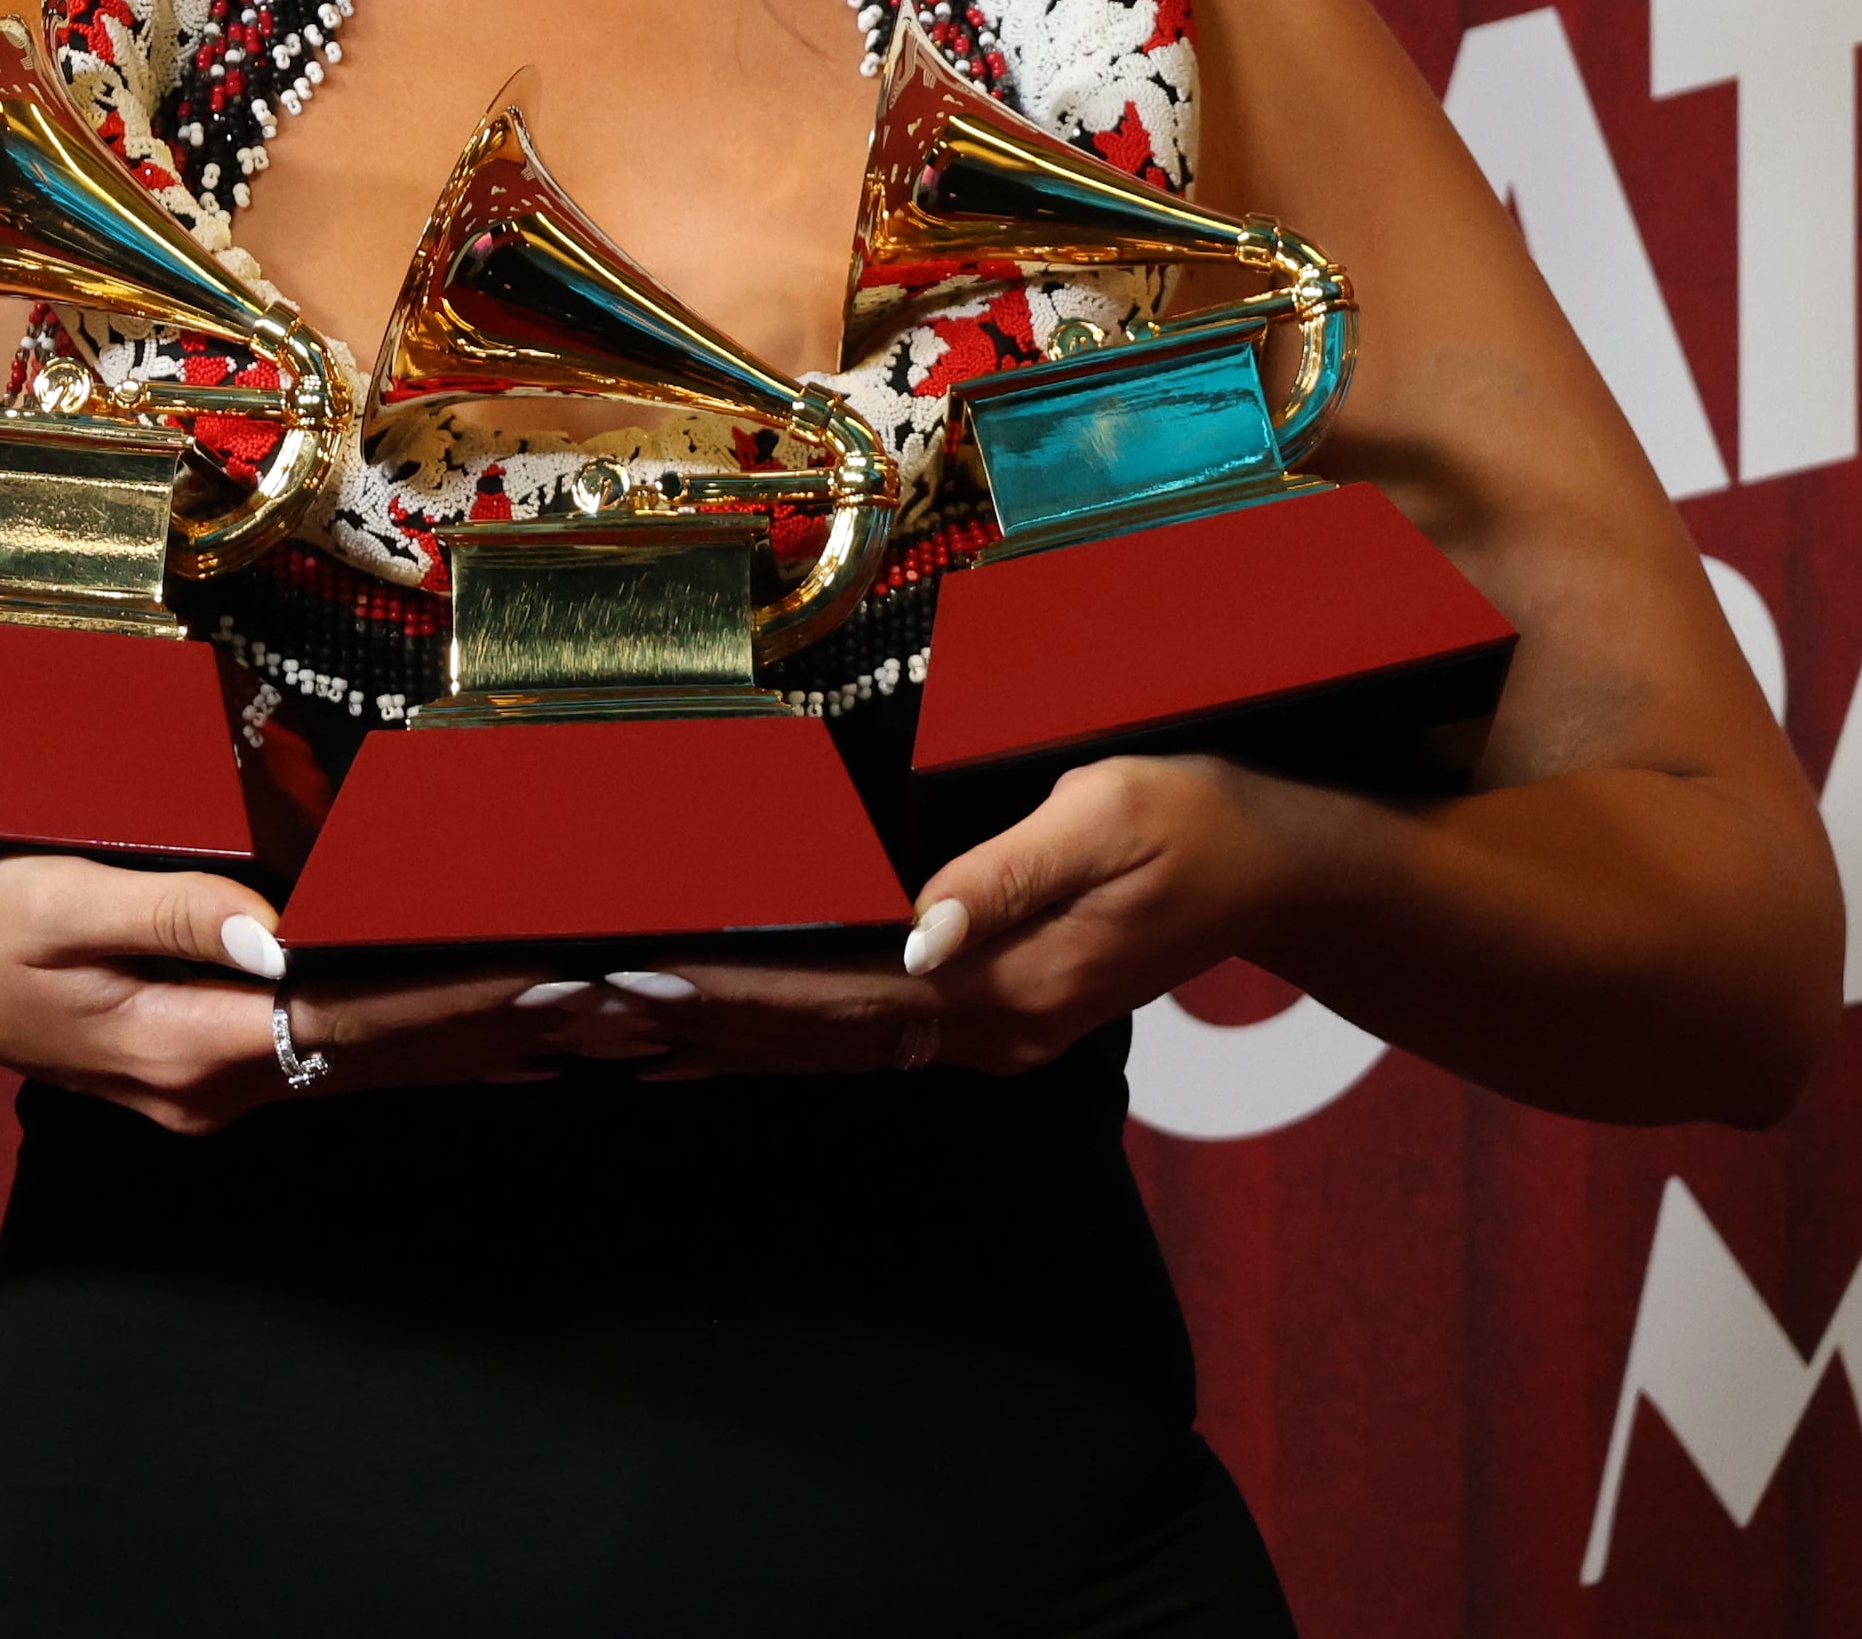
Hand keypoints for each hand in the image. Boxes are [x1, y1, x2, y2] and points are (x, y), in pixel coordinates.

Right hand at [0, 856, 567, 1131]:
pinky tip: (469, 1028)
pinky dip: (406, 1041)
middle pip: (380, 1059)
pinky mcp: (195, 1068)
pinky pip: (322, 1055)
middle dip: (500, 1031)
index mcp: (183, 1045)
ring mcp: (202, 1089)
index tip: (555, 980)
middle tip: (615, 1002)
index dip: (462, 1003)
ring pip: (360, 1064)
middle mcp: (206, 1087)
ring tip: (578, 1016)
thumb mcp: (62, 897)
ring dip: (467, 1042)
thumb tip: (279, 928)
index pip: (356, 1022)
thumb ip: (177, 910)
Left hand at [577, 752, 1300, 1084]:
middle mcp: (990, 1029)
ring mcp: (991, 1030)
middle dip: (696, 1024)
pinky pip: (863, 1033)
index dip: (734, 990)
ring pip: (832, 1046)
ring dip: (722, 1037)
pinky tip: (715, 1036)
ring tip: (612, 1032)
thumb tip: (916, 932)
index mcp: (1011, 986)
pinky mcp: (992, 1008)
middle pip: (818, 1039)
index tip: (638, 978)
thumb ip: (1007, 878)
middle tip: (576, 1011)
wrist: (1285, 866)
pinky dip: (780, 1032)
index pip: (841, 1000)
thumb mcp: (1109, 816)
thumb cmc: (1201, 817)